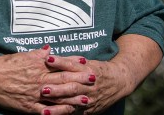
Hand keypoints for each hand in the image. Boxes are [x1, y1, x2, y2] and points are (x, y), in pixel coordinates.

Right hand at [0, 47, 94, 114]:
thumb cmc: (4, 65)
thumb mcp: (22, 55)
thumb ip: (38, 53)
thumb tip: (50, 49)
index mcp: (37, 65)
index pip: (60, 64)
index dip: (75, 64)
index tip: (87, 63)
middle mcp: (38, 79)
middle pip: (63, 80)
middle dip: (79, 80)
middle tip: (94, 80)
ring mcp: (34, 94)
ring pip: (58, 97)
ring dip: (73, 98)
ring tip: (87, 99)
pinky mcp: (28, 106)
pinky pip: (46, 110)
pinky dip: (58, 111)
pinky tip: (68, 112)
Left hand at [42, 34, 162, 113]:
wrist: (119, 82)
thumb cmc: (98, 69)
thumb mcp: (87, 62)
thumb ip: (69, 61)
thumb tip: (49, 54)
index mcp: (88, 71)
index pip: (72, 66)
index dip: (60, 63)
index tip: (48, 60)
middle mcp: (90, 86)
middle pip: (72, 87)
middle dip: (58, 89)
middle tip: (43, 89)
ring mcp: (90, 99)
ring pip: (73, 103)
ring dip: (59, 106)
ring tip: (45, 109)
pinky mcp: (89, 110)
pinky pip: (75, 113)